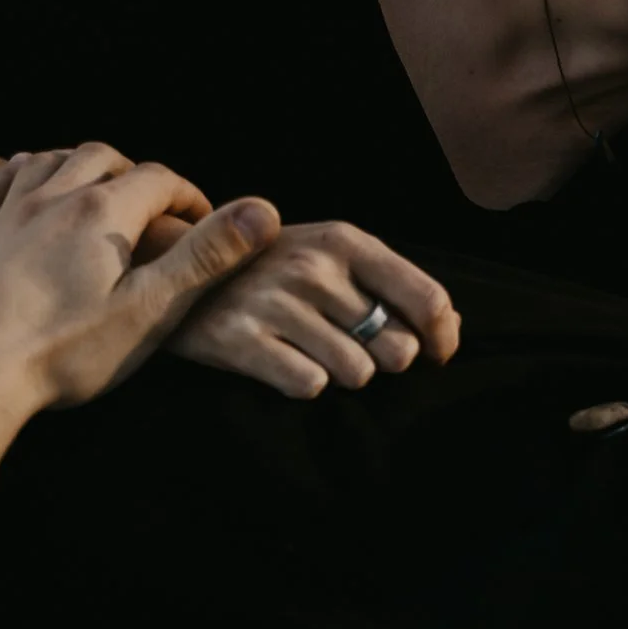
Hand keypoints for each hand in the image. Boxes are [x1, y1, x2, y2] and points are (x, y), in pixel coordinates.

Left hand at [0, 143, 279, 431]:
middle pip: (100, 157)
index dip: (189, 195)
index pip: (158, 179)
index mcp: (102, 214)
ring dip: (77, 164)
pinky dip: (18, 175)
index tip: (203, 222)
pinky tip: (22, 185)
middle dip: (133, 172)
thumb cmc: (61, 350)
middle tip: (152, 205)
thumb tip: (265, 211)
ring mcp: (3, 216)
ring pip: (47, 162)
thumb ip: (206, 258)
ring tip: (96, 189)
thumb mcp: (150, 310)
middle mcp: (51, 199)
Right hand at [166, 220, 460, 396]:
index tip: (435, 355)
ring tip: (310, 351)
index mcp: (345, 241)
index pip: (426, 299)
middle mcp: (313, 267)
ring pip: (356, 374)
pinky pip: (308, 386)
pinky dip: (303, 383)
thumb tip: (450, 330)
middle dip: (382, 358)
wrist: (178, 266)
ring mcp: (275, 303)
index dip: (442, 338)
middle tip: (350, 345)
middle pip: (396, 349)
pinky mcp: (239, 339)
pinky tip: (283, 362)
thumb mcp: (333, 257)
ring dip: (341, 373)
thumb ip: (394, 286)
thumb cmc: (273, 268)